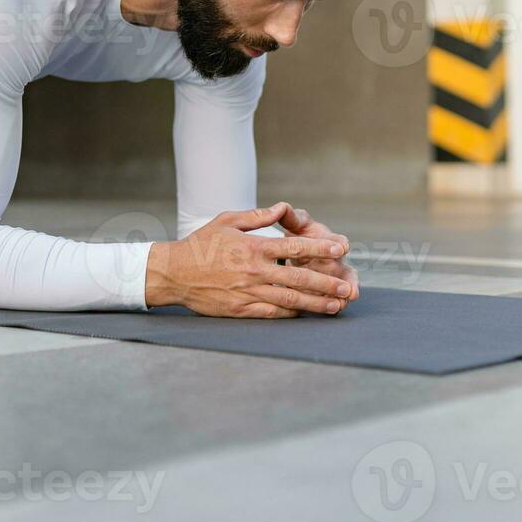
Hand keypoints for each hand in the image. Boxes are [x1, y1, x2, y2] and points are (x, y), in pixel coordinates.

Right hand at [146, 203, 353, 317]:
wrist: (173, 273)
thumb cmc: (200, 245)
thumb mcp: (226, 221)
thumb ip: (257, 216)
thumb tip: (281, 208)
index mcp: (254, 247)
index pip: (294, 247)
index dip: (321, 248)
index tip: (342, 248)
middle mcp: (255, 271)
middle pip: (299, 278)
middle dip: (326, 282)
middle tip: (348, 286)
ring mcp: (249, 292)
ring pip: (290, 299)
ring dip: (316, 303)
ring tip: (336, 305)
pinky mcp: (241, 309)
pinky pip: (272, 313)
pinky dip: (292, 313)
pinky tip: (307, 314)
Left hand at [271, 204, 358, 301]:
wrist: (296, 248)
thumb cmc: (298, 232)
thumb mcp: (295, 224)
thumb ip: (291, 217)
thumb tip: (282, 207)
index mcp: (329, 239)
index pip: (337, 240)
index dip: (339, 243)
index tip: (341, 247)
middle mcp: (335, 259)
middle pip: (345, 269)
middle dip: (348, 279)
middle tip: (351, 289)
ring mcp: (333, 276)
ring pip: (343, 287)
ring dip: (343, 296)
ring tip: (343, 304)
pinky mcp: (327, 290)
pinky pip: (331, 298)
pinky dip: (332, 304)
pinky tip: (331, 311)